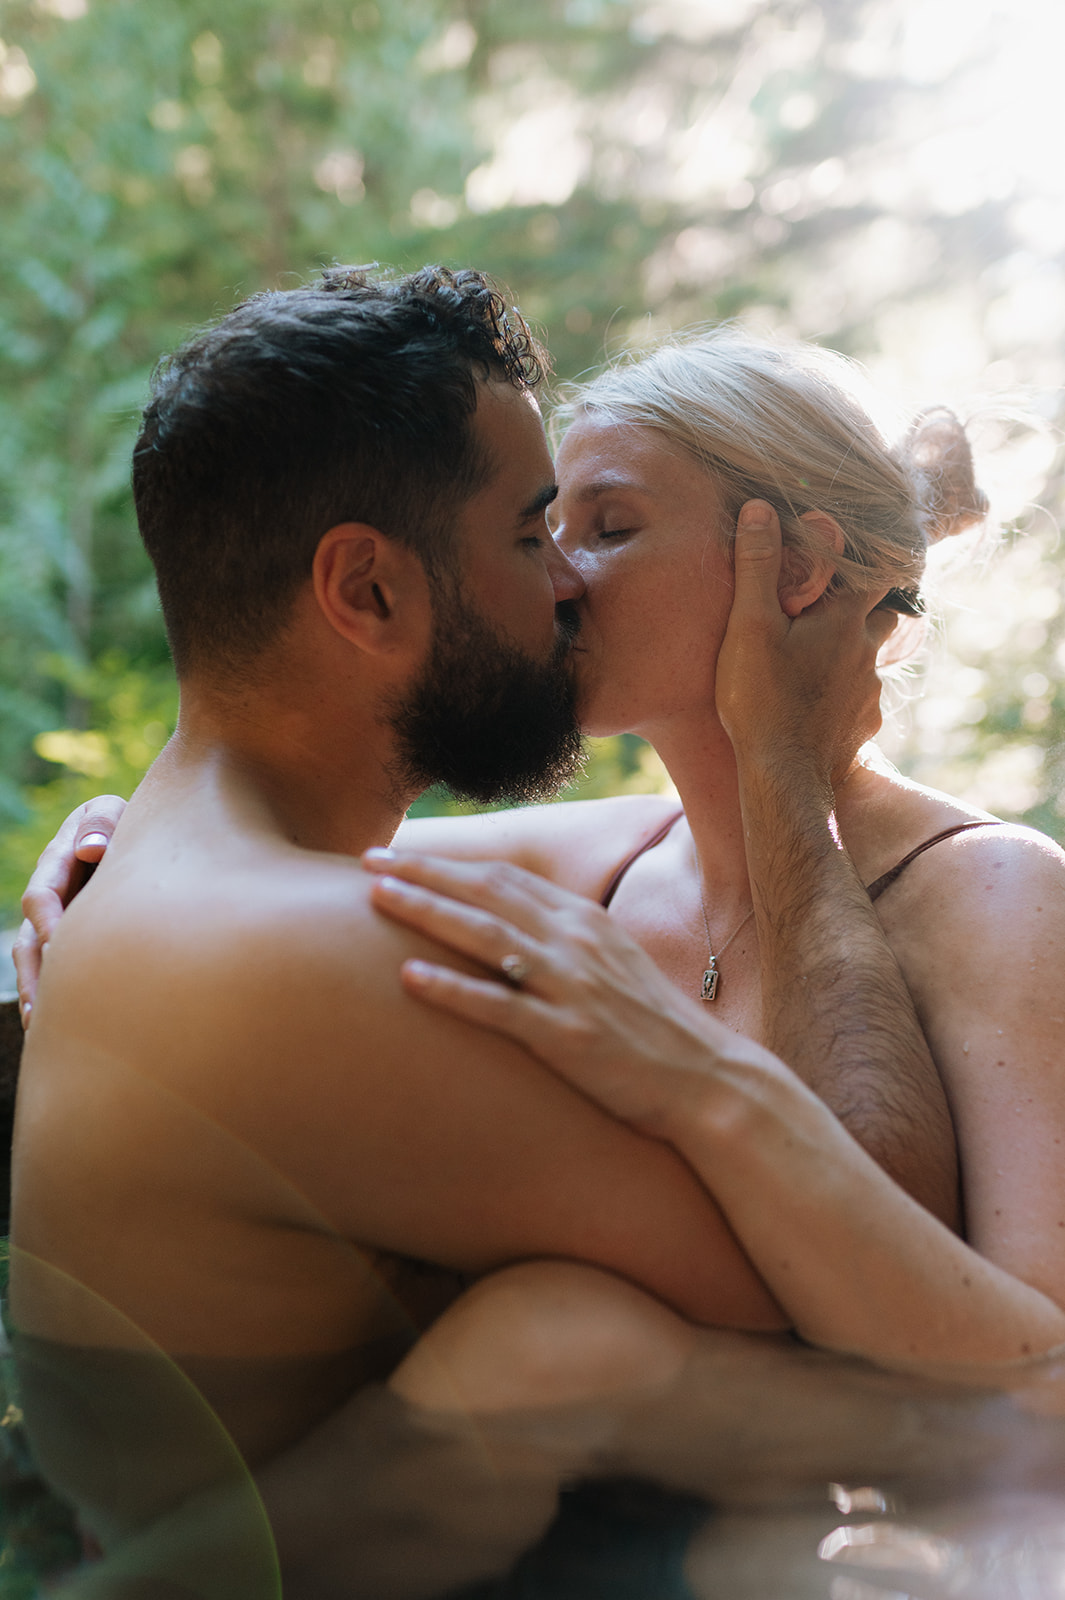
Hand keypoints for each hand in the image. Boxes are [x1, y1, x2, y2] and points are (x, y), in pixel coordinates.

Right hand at [13, 795, 125, 1025]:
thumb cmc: (128, 819)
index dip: (47, 922)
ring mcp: (57, 917)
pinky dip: (52, 996)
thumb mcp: (114, 811)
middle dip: (35, 972)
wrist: (136, 831)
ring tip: (40, 1026)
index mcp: (57, 860)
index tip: (57, 947)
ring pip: (34, 961)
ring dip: (37, 992)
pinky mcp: (70, 937)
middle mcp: (49, 892)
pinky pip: (53, 968)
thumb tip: (90, 849)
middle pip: (29, 939)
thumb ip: (103, 823)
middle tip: (43, 1006)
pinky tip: (55, 1026)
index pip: (42, 895)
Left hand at [362, 848, 772, 1141]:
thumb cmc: (652, 1028)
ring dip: (426, 911)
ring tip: (375, 897)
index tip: (400, 855)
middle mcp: (574, 943)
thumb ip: (566, 940)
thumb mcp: (612, 965)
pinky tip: (407, 978)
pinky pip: (499, 1007)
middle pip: (486, 893)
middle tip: (368, 860)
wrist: (706, 1081)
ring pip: (485, 936)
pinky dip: (451, 989)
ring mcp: (571, 987)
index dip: (448, 864)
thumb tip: (517, 927)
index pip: (504, 878)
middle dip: (423, 873)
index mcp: (583, 921)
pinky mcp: (568, 1035)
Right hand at [716, 501, 896, 783]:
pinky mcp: (862, 727)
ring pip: (869, 661)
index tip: (848, 556)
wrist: (783, 777)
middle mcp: (867, 654)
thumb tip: (760, 508)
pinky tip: (814, 704)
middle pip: (882, 617)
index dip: (867, 561)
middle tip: (828, 608)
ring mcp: (869, 694)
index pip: (878, 574)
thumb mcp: (750, 626)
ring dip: (849, 655)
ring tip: (813, 661)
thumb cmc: (762, 698)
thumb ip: (758, 565)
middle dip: (861, 609)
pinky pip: (861, 701)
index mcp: (846, 621)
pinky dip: (843, 696)